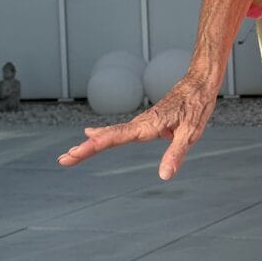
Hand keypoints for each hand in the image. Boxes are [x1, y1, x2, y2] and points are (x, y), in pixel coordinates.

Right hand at [56, 70, 219, 180]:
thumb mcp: (190, 134)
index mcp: (146, 126)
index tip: (74, 153)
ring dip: (90, 144)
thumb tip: (164, 176)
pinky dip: (102, 135)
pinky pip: (118, 131)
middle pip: (106, 137)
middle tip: (63, 159)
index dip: (92, 147)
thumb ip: (175, 154)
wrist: (198, 84)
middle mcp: (139, 123)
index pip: (113, 138)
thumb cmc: (196, 107)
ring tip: (72, 153)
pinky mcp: (144, 122)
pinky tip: (92, 135)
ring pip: (110, 134)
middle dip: (84, 149)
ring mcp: (140, 122)